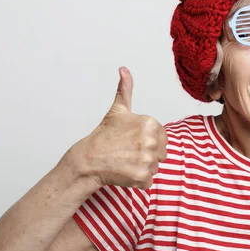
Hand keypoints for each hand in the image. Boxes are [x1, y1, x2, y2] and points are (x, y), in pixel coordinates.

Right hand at [68, 67, 167, 189]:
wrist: (88, 159)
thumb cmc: (104, 136)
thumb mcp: (118, 110)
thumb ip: (125, 89)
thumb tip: (124, 69)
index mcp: (150, 123)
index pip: (162, 138)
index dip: (148, 141)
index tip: (132, 141)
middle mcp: (151, 141)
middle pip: (161, 153)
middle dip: (146, 155)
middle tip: (128, 152)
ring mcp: (147, 160)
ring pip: (155, 167)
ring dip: (142, 168)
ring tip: (125, 162)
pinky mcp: (142, 177)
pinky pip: (149, 181)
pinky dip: (138, 181)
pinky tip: (125, 172)